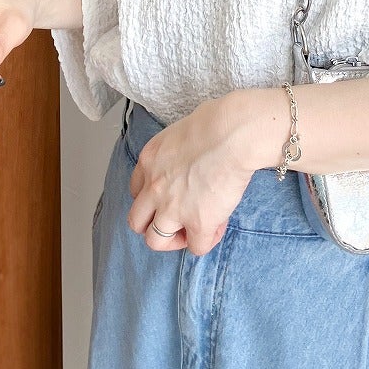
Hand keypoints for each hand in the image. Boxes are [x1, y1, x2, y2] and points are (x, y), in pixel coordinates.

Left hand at [127, 93, 256, 255]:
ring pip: (155, 241)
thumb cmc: (217, 121)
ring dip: (173, 239)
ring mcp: (173, 208)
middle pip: (136, 221)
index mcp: (149, 161)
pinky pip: (197, 247)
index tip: (172, 193)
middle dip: (154, 223)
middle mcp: (154, 187)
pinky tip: (218, 225)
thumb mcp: (181, 131)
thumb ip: (177, 150)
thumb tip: (194, 153)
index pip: (136, 190)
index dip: (153, 197)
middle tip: (177, 217)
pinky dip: (207, 240)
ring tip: (193, 230)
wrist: (233, 134)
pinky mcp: (198, 222)